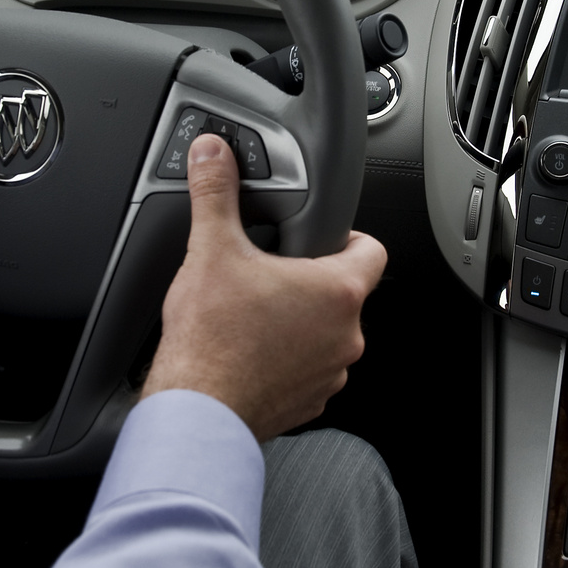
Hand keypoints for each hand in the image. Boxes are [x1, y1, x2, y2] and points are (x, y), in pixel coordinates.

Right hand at [141, 134, 386, 440]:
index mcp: (338, 292)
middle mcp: (346, 336)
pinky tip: (250, 350)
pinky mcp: (308, 403)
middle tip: (272, 272)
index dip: (348, 236)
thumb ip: (216, 193)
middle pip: (345, 293)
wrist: (196, 413)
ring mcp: (330, 374)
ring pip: (327, 335)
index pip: (372, 249)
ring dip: (301, 323)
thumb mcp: (211, 250)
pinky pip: (308, 370)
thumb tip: (213, 154)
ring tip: (257, 313)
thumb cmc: (210, 341)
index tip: (322, 234)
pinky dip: (287, 359)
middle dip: (312, 280)